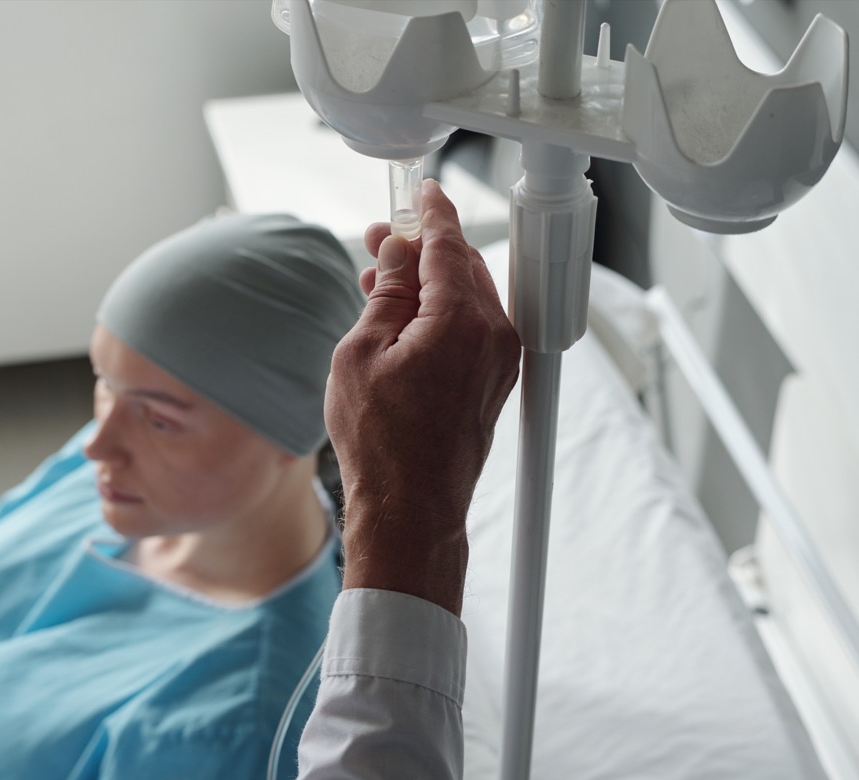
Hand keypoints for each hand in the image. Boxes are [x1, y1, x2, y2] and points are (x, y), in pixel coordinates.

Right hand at [326, 179, 519, 615]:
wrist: (410, 507)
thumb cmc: (381, 442)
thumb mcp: (360, 354)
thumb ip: (385, 294)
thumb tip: (395, 254)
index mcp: (461, 321)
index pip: (448, 244)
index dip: (429, 213)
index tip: (420, 192)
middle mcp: (492, 335)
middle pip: (461, 266)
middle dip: (421, 249)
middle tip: (379, 243)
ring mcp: (498, 360)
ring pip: (467, 296)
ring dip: (427, 283)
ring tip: (377, 285)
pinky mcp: (493, 381)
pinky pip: (471, 327)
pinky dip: (440, 313)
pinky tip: (403, 319)